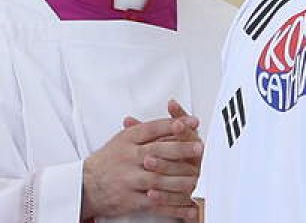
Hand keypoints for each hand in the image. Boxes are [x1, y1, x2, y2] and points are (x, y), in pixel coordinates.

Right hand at [81, 109, 203, 219]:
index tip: (193, 123)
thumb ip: (151, 130)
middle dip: (181, 149)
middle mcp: (128, 157)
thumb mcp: (125, 139)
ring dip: (179, 179)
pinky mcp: (129, 199)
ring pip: (158, 179)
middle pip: (157, 151)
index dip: (173, 125)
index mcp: (128, 140)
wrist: (84, 185)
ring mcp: (128, 179)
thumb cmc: (111, 160)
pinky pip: (154, 203)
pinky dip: (172, 206)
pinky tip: (187, 206)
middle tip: (199, 148)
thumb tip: (181, 120)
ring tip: (195, 178)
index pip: (152, 128)